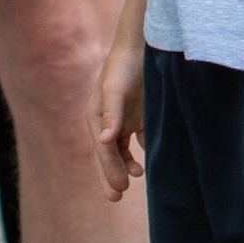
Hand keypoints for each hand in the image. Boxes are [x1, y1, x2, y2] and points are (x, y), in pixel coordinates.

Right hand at [90, 29, 146, 201]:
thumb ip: (111, 114)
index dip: (109, 171)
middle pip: (108, 155)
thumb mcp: (115, 89)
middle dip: (111, 176)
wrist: (142, 46)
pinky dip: (142, 151)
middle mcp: (107, 121)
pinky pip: (139, 139)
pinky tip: (148, 160)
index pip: (103, 151)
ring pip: (122, 151)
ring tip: (138, 175)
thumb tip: (104, 140)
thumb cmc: (124, 66)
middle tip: (117, 197)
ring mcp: (124, 119)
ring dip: (127, 165)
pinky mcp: (140, 115)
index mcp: (95, 118)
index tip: (119, 190)